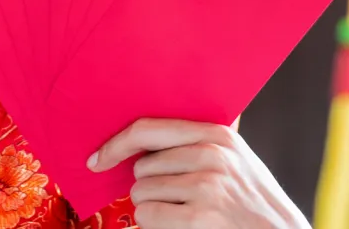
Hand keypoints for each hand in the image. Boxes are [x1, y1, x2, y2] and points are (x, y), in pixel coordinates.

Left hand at [89, 119, 310, 228]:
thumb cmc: (251, 200)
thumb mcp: (233, 159)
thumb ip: (195, 143)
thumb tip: (139, 140)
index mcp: (216, 133)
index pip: (148, 128)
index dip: (116, 144)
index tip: (97, 158)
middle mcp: (211, 153)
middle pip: (142, 166)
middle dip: (150, 186)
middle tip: (178, 198)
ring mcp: (208, 184)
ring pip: (141, 192)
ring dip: (153, 207)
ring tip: (185, 212)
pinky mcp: (203, 214)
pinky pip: (148, 215)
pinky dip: (155, 224)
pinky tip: (180, 225)